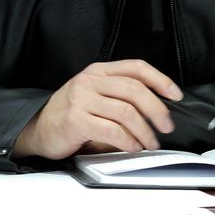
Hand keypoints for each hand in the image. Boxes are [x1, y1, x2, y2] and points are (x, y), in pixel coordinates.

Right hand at [12, 59, 181, 159]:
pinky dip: (129, 141)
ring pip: (126, 112)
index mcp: (99, 70)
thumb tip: (158, 110)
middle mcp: (90, 80)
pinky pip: (112, 131)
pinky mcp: (76, 120)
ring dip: (145, 131)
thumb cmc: (72, 114)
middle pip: (135, 89)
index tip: (176, 95)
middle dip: (157, 109)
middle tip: (166, 126)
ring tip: (150, 142)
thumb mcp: (96, 96)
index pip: (136, 67)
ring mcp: (82, 99)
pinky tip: (132, 147)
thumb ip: (121, 96)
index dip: (160, 80)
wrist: (38, 129)